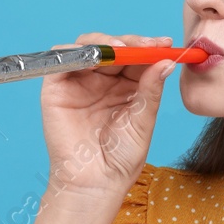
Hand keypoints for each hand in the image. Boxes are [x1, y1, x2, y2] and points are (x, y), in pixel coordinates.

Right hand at [40, 32, 175, 204]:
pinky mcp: (56, 87)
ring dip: (104, 41)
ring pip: (88, 46)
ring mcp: (79, 82)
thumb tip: (166, 61)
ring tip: (120, 47)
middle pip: (113, 46)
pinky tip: (96, 57)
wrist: (95, 182)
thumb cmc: (120, 158)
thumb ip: (151, 89)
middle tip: (147, 44)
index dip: (150, 46)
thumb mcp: (143, 119)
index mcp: (126, 86)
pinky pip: (62, 59)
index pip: (137, 56)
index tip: (166, 43)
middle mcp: (102, 80)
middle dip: (130, 41)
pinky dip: (77, 52)